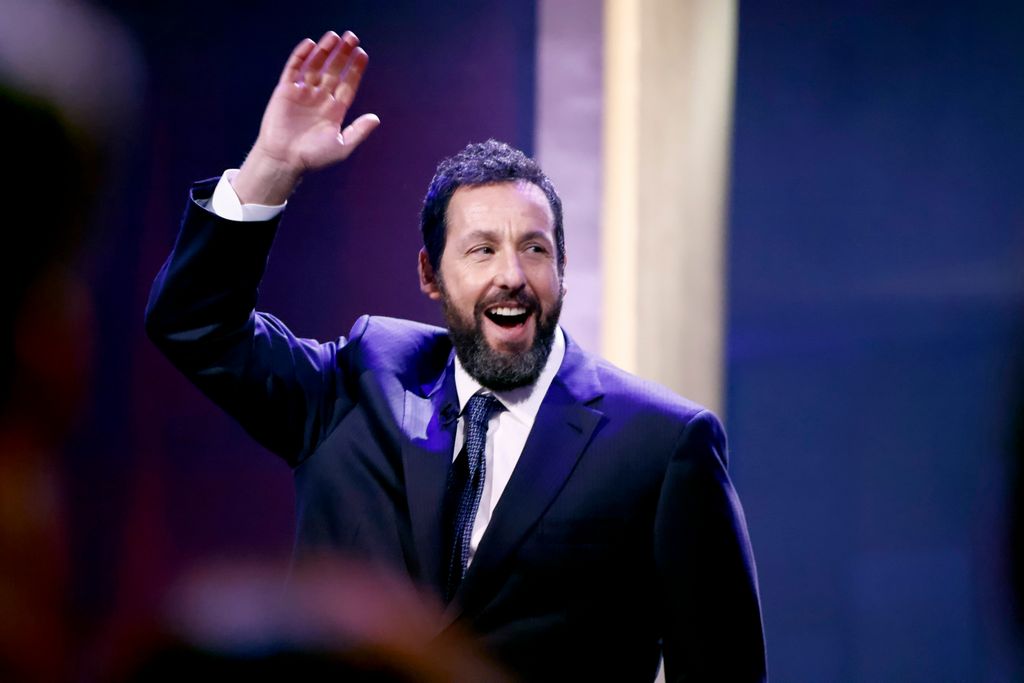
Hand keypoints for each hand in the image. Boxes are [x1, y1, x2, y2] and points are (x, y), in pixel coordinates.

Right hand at [233, 30, 379, 204]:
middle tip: (352, 37)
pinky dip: (301, 56)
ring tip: (334, 36)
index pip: (348, 84)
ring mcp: (303, 93)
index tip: (362, 54)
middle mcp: (320, 98)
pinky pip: (294, 69)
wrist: (284, 160)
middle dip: (343, 54)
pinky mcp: (286, 90)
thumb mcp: (341, 146)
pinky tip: (311, 45)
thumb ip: (358, 131)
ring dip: (325, 51)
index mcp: (335, 110)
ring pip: (316, 66)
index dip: (355, 69)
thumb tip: (376, 118)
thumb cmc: (313, 158)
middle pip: (334, 71)